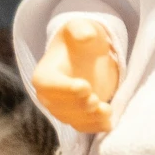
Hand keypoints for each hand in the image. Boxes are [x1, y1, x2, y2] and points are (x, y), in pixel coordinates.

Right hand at [32, 18, 121, 132]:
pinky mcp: (77, 116)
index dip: (64, 89)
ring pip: (73, 119)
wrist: (89, 55)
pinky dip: (95, 127)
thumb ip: (81, 29)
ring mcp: (62, 108)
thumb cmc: (82, 39)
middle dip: (79, 106)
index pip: (46, 85)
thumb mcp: (82, 28)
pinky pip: (83, 126)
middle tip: (96, 100)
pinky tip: (109, 123)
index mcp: (44, 73)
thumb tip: (86, 36)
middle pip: (59, 107)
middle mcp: (48, 95)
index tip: (84, 86)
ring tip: (107, 110)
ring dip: (90, 118)